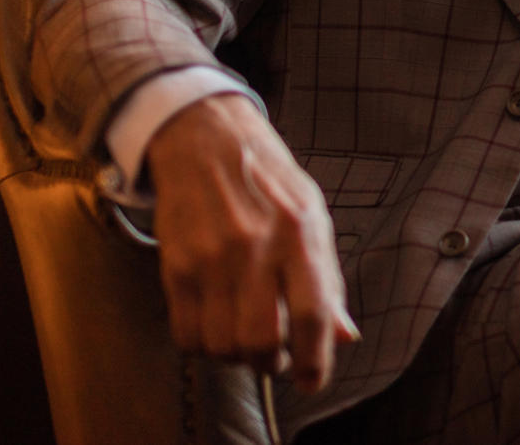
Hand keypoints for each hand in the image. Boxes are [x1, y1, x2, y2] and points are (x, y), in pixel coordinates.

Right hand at [144, 94, 358, 392]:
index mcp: (300, 231)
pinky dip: (203, 346)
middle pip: (261, 339)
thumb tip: (344, 335)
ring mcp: (211, 257)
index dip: (315, 358)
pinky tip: (215, 330)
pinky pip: (186, 333)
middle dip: (271, 363)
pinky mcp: (175, 265)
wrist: (207, 139)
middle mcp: (256, 246)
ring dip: (236, 358)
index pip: (312, 314)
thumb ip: (328, 278)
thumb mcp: (313, 216)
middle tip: (275, 359)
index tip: (312, 380)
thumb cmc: (269, 180)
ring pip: (221, 344)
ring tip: (245, 342)